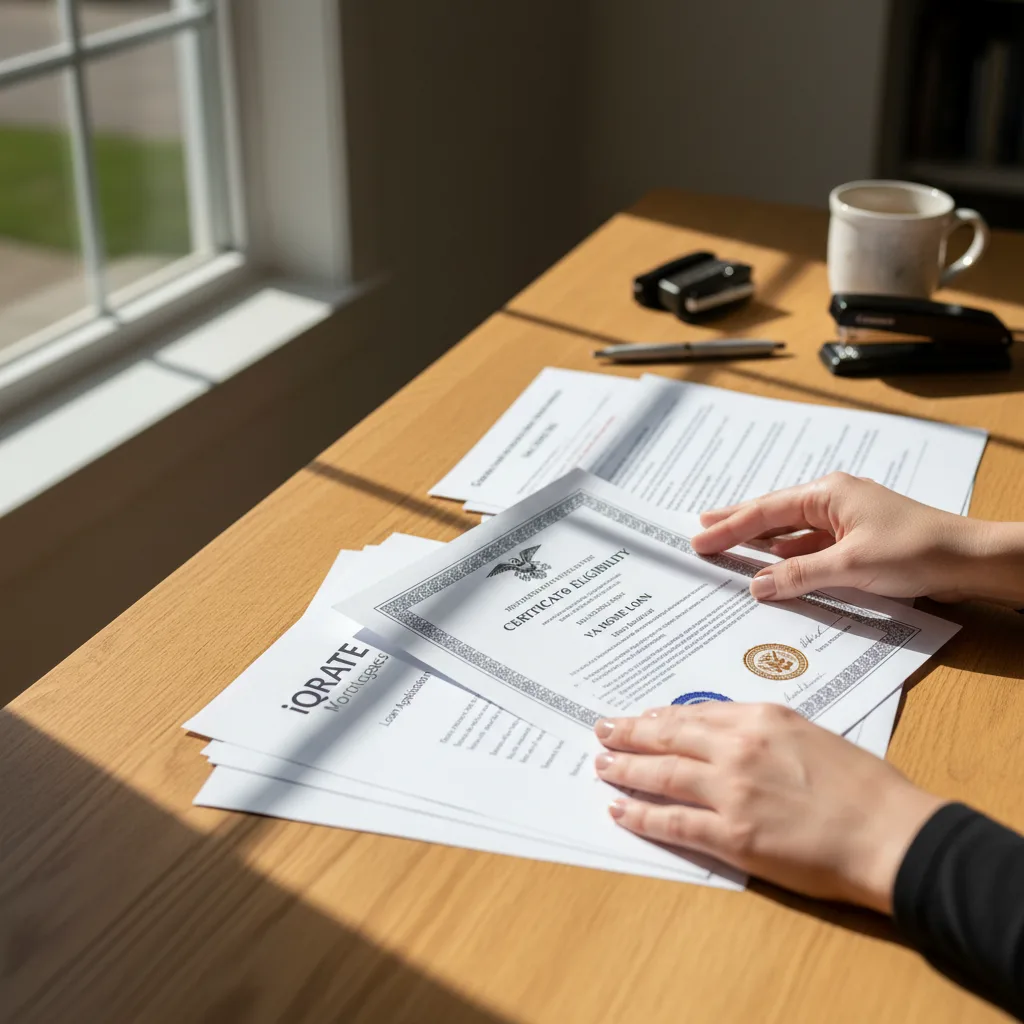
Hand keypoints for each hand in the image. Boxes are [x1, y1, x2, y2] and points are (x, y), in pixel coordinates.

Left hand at [595, 702, 942, 911]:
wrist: (890, 833)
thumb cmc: (863, 786)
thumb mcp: (810, 735)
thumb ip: (763, 731)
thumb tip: (724, 733)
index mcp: (761, 718)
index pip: (695, 714)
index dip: (660, 718)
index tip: (639, 718)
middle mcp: (739, 747)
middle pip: (669, 737)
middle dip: (630, 734)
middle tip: (602, 731)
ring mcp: (731, 791)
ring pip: (662, 775)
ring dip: (626, 769)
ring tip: (602, 765)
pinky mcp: (732, 835)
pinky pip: (673, 822)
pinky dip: (641, 815)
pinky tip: (620, 809)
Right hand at [691, 471, 1001, 602]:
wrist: (969, 560)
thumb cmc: (916, 551)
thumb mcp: (850, 565)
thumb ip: (800, 575)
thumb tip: (759, 585)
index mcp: (828, 493)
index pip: (766, 511)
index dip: (730, 527)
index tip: (700, 539)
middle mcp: (833, 501)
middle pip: (773, 514)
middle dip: (737, 524)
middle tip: (701, 531)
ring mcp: (845, 521)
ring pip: (791, 532)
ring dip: (762, 543)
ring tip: (728, 547)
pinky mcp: (857, 542)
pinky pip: (811, 548)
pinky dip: (789, 558)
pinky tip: (773, 567)